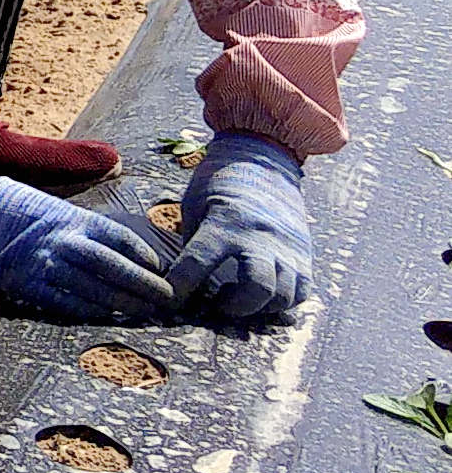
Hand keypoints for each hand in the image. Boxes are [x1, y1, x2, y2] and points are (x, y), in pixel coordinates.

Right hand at [0, 172, 178, 323]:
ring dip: (125, 304)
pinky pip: (66, 303)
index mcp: (73, 218)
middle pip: (114, 266)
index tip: (161, 268)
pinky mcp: (28, 283)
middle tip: (168, 299)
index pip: (120, 237)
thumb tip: (122, 252)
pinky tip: (106, 317)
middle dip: (145, 285)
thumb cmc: (16, 210)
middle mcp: (63, 240)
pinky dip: (90, 312)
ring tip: (146, 313)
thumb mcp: (57, 210)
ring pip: (95, 289)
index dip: (144, 254)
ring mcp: (45, 263)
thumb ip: (86, 230)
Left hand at [174, 130, 310, 322]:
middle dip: (235, 307)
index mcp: (225, 221)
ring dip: (259, 309)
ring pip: (283, 296)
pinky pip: (301, 292)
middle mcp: (260, 237)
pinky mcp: (304, 255)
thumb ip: (191, 241)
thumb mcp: (195, 204)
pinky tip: (262, 300)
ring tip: (239, 301)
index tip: (169, 298)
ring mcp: (286, 247)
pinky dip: (282, 304)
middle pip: (257, 288)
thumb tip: (178, 279)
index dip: (180, 285)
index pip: (198, 261)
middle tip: (217, 305)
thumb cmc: (219, 184)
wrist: (263, 163)